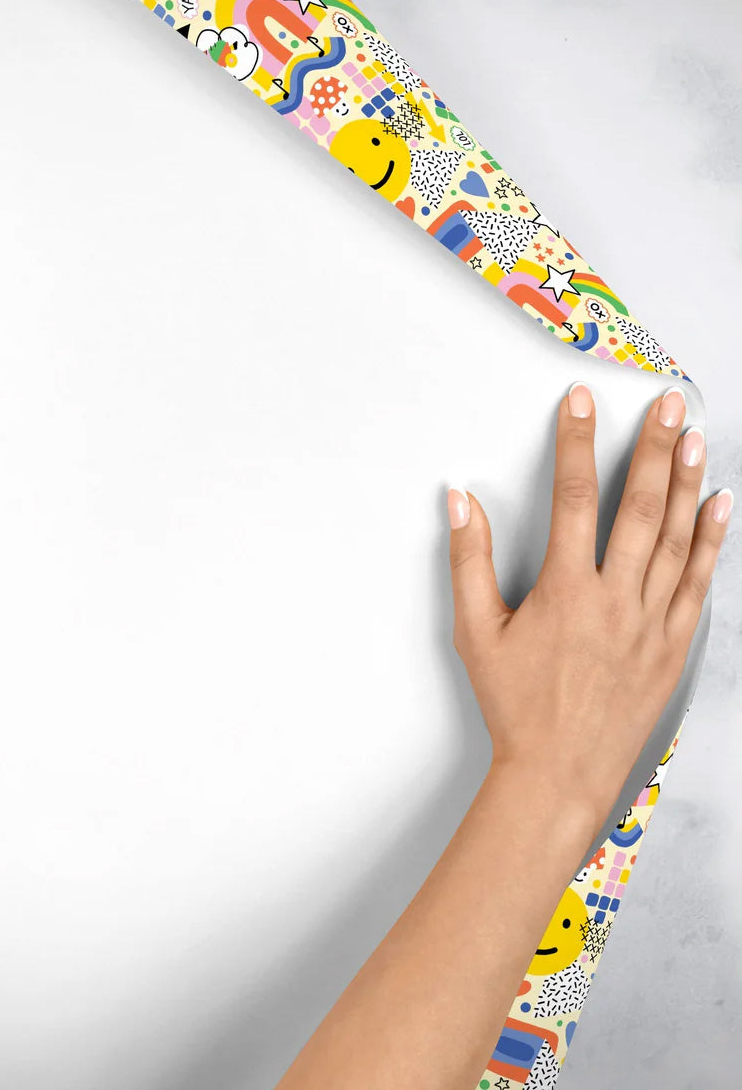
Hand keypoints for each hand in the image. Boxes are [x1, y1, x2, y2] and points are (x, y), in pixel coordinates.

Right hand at [448, 381, 730, 814]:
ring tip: (696, 437)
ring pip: (677, 539)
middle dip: (654, 448)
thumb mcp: (474, 632)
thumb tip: (461, 504)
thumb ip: (468, 561)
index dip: (577, 443)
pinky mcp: (673, 646)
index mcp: (565, 592)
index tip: (581, 404)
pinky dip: (711, 541)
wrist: (559, 772)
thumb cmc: (516, 705)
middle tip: (668, 404)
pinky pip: (698, 582)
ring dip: (687, 483)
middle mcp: (616, 601)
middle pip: (639, 507)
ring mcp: (651, 624)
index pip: (573, 499)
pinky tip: (718, 507)